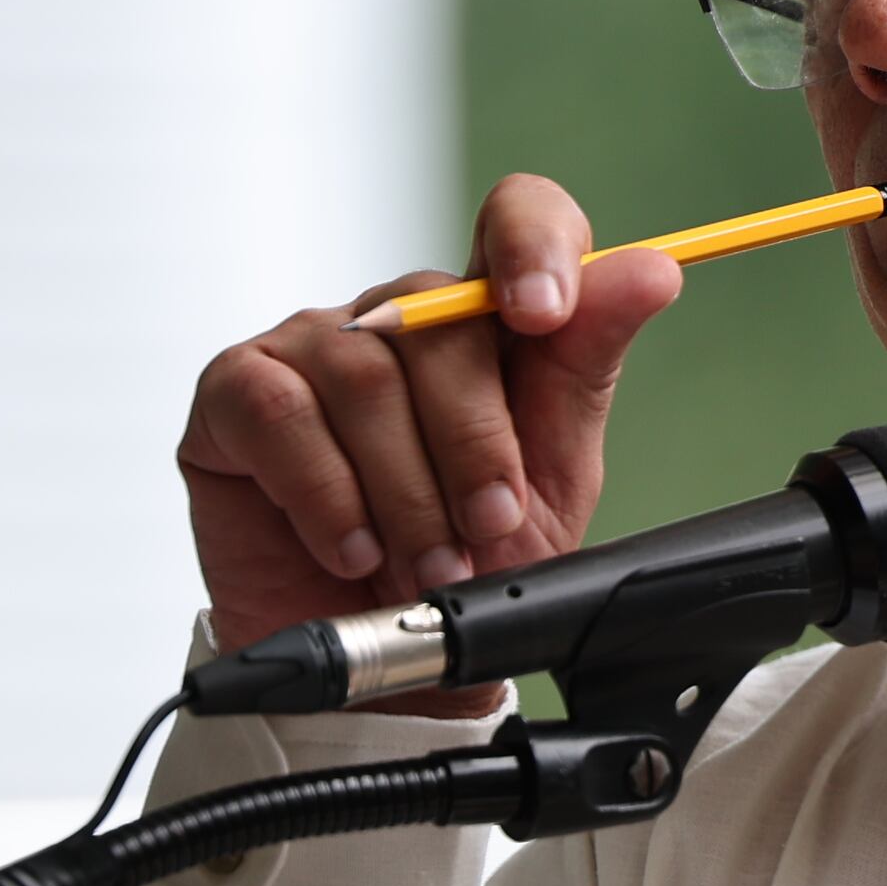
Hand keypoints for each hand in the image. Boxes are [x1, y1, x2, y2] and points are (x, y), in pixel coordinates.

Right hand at [179, 172, 691, 676]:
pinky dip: (326, 493)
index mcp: (486, 323)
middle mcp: (396, 319)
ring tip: (425, 562)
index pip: (519, 218)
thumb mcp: (550, 479)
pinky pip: (281, 410)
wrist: (376, 667)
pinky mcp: (235, 392)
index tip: (545, 315)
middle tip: (488, 528)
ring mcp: (310, 346)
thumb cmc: (464, 567)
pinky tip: (351, 547)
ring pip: (363, 372)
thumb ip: (589, 366)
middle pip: (440, 316)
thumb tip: (651, 270)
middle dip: (474, 440)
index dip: (534, 244)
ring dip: (406, 489)